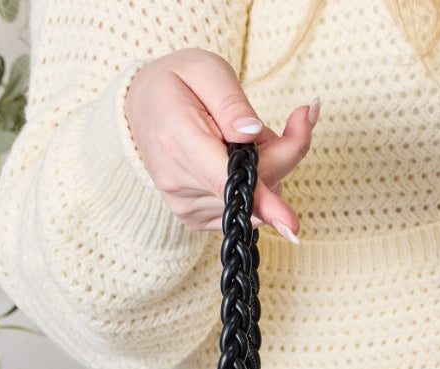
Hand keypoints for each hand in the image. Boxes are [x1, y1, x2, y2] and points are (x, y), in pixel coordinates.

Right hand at [123, 47, 317, 237]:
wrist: (143, 107)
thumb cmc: (177, 83)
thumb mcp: (205, 69)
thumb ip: (231, 102)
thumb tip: (253, 133)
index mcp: (178, 141)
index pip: (225, 179)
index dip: (263, 201)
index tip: (292, 228)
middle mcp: (179, 184)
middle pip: (254, 186)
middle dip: (284, 154)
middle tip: (295, 117)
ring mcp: (186, 207)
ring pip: (255, 200)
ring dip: (266, 167)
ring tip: (240, 135)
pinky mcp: (195, 220)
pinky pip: (246, 209)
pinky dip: (255, 183)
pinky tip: (236, 156)